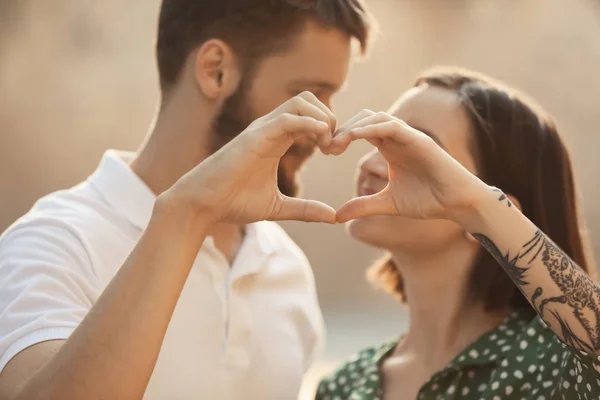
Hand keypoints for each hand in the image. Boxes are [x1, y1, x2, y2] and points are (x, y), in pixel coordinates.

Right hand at [162, 92, 336, 223]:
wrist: (203, 205)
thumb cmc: (232, 202)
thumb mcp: (277, 207)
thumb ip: (305, 209)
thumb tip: (333, 217)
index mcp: (276, 140)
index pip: (311, 116)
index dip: (330, 129)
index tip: (335, 152)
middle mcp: (270, 129)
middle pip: (310, 100)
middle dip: (330, 118)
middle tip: (334, 148)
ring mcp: (262, 129)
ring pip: (301, 102)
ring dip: (322, 118)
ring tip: (327, 145)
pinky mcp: (255, 137)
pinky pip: (287, 118)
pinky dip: (310, 124)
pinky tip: (320, 141)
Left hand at [332, 111, 488, 222]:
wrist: (456, 205)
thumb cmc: (427, 201)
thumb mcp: (387, 204)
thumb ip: (363, 206)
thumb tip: (336, 216)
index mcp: (389, 148)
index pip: (360, 130)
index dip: (341, 136)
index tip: (325, 151)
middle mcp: (397, 139)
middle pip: (364, 118)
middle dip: (343, 128)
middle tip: (327, 146)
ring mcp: (409, 137)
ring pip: (376, 117)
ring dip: (354, 126)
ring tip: (337, 142)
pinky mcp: (420, 140)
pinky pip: (393, 126)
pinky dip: (373, 128)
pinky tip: (355, 137)